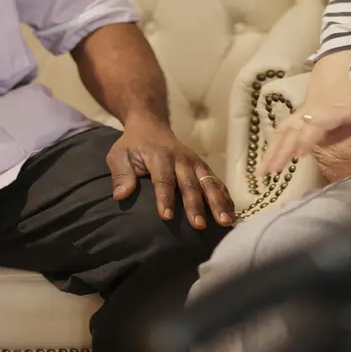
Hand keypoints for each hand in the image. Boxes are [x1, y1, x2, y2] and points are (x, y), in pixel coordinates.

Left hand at [107, 120, 235, 228]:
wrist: (150, 125)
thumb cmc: (133, 146)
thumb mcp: (119, 155)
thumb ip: (121, 174)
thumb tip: (121, 195)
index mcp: (159, 156)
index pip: (163, 179)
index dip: (165, 198)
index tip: (166, 217)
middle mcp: (181, 159)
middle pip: (189, 184)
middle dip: (195, 205)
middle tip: (199, 225)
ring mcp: (195, 162)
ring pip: (208, 183)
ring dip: (218, 202)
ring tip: (224, 221)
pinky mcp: (203, 167)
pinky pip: (216, 183)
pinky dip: (225, 198)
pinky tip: (232, 214)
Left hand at [261, 92, 350, 174]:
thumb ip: (335, 128)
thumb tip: (323, 144)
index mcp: (319, 107)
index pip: (291, 126)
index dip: (278, 145)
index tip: (268, 166)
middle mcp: (318, 104)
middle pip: (287, 128)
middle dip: (272, 151)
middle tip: (260, 173)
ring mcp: (327, 105)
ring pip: (297, 129)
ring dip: (283, 150)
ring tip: (272, 169)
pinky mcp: (339, 107)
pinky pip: (318, 126)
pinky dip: (306, 140)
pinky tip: (299, 154)